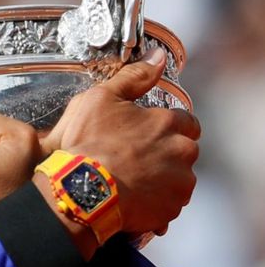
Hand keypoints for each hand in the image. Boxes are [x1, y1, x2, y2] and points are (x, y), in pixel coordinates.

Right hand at [40, 47, 200, 236]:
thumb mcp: (100, 99)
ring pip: (178, 179)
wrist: (79, 190)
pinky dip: (154, 203)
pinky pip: (167, 205)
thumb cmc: (87, 144)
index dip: (165, 127)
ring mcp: (178, 184)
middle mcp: (182, 152)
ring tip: (130, 181)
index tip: (145, 135)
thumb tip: (158, 57)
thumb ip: (134, 77)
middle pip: (184, 151)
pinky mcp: (170, 209)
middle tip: (133, 159)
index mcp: (168, 124)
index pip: (186, 122)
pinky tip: (131, 199)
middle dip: (165, 154)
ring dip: (161, 180)